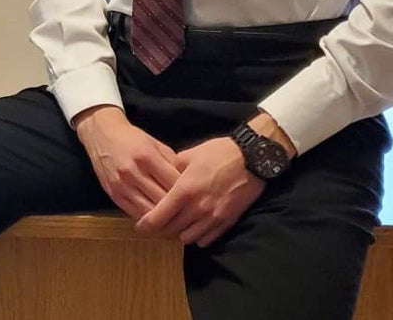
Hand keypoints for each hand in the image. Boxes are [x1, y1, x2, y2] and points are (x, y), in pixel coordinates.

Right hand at [72, 105, 182, 219]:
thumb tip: (188, 183)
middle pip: (162, 198)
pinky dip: (148, 218)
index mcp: (146, 156)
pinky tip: (159, 219)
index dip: (187, 193)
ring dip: (164, 218)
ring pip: (149, 210)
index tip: (197, 199)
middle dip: (179, 208)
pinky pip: (134, 213)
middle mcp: (132, 172)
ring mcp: (121, 185)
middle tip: (192, 215)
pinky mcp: (113, 194)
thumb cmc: (132, 139)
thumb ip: (172, 162)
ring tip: (178, 221)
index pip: (172, 182)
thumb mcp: (155, 144)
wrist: (101, 135)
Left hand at [133, 137, 264, 246]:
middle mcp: (197, 208)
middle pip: (170, 231)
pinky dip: (197, 236)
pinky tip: (195, 226)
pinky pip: (206, 240)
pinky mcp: (227, 222)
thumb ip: (171, 170)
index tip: (141, 225)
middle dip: (161, 229)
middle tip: (158, 223)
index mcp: (184, 191)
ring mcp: (213, 217)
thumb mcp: (188, 156)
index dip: (146, 224)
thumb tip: (159, 178)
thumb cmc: (218, 153)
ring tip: (177, 224)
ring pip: (187, 238)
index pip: (158, 217)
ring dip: (179, 233)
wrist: (252, 159)